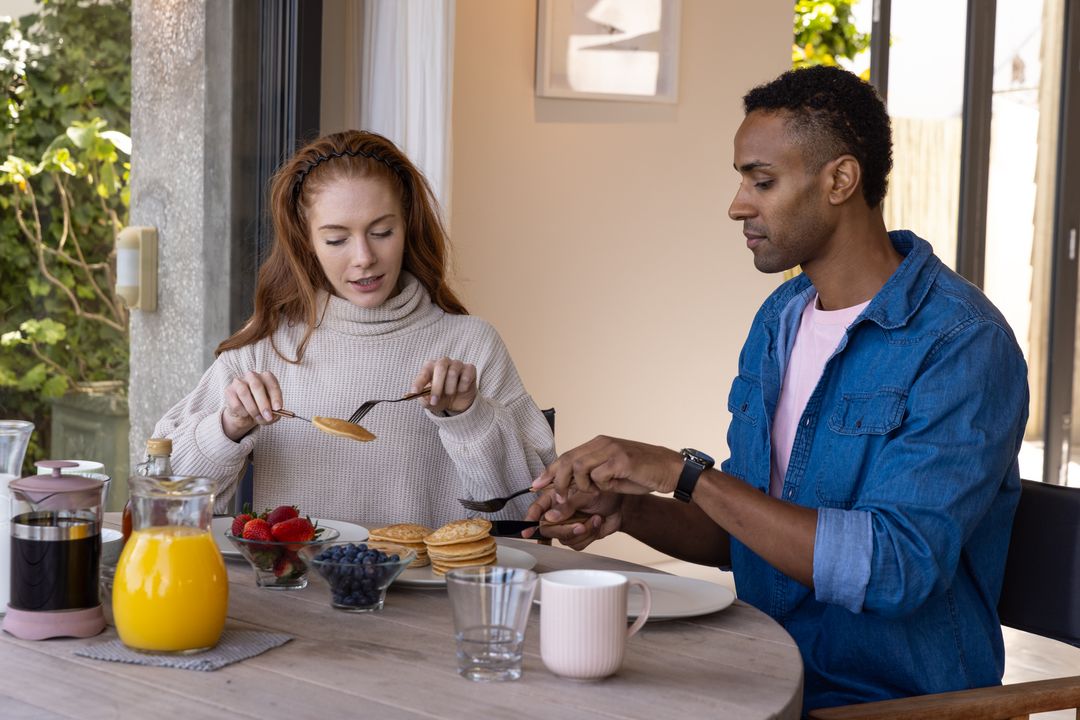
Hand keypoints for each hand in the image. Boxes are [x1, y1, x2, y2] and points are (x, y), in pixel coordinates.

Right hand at [222, 370, 282, 440]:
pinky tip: (246, 414)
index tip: (278, 408)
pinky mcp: (229, 391)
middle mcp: (252, 376)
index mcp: (266, 377)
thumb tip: (273, 415)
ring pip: (244, 393)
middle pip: (257, 386)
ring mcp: (239, 382)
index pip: (272, 383)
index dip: (276, 396)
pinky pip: (235, 402)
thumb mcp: (271, 411)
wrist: (245, 414)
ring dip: (253, 409)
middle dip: (263, 403)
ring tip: (257, 418)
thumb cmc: (261, 408)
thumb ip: (275, 413)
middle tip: (268, 416)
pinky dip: (242, 412)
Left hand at [412, 357, 476, 414]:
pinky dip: (462, 388)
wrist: (458, 401)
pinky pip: (466, 377)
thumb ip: (425, 400)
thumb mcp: (430, 402)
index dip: (419, 382)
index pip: (424, 372)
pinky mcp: (470, 369)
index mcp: (430, 367)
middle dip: (437, 387)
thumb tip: (424, 397)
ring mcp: (457, 364)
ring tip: (450, 394)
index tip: (415, 392)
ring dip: (450, 388)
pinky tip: (461, 390)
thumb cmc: (441, 397)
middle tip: (435, 401)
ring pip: (453, 373)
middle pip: (440, 368)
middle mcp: (443, 362)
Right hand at [521, 488, 622, 550]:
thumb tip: (550, 517)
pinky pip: (576, 544)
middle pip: (548, 529)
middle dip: (564, 530)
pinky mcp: (579, 535)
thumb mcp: (584, 493)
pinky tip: (597, 523)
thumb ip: (567, 505)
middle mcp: (559, 512)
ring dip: (581, 532)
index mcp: (555, 497)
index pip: (537, 509)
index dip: (529, 520)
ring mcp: (568, 525)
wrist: (621, 503)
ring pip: (563, 539)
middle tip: (578, 526)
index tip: (526, 531)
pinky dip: (589, 535)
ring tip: (594, 519)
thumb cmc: (603, 491)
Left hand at [532, 436, 682, 498]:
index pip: (566, 455)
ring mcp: (611, 450)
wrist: (671, 470)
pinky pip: (599, 475)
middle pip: (567, 459)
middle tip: (557, 498)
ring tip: (590, 493)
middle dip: (556, 480)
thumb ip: (593, 476)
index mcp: (598, 444)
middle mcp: (602, 443)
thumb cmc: (643, 473)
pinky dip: (601, 486)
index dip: (549, 470)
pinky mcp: (621, 460)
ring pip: (579, 467)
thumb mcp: (613, 474)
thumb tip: (571, 488)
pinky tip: (612, 487)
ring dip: (581, 485)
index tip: (536, 484)